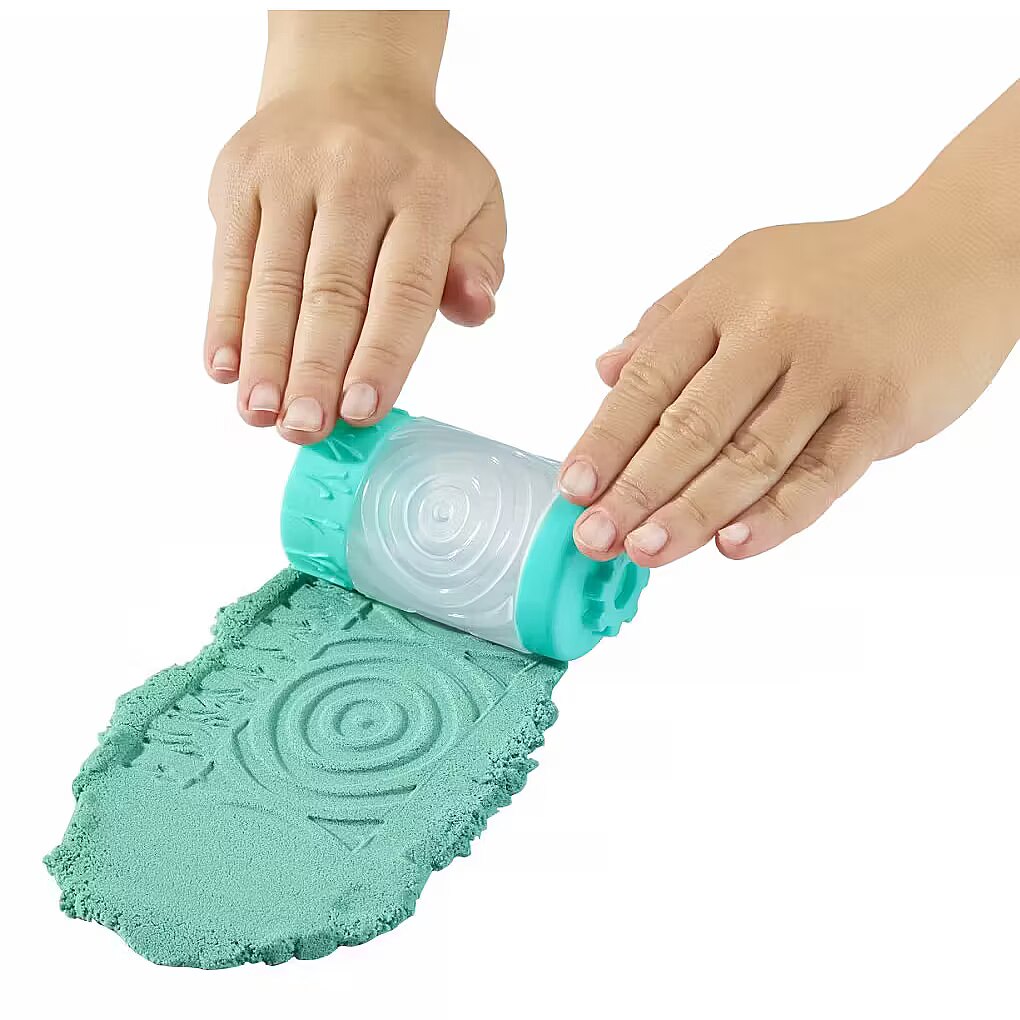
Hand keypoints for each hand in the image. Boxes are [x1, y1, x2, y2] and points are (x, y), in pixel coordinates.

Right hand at [204, 86, 503, 442]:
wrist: (348, 81)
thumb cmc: (418, 167)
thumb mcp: (476, 201)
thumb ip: (480, 261)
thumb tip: (475, 308)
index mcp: (425, 192)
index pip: (404, 288)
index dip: (382, 354)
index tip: (362, 411)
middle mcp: (356, 176)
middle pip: (333, 291)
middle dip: (316, 369)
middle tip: (305, 429)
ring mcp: (291, 172)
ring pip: (274, 279)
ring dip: (265, 355)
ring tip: (261, 415)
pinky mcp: (241, 177)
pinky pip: (230, 257)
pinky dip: (225, 318)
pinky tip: (223, 369)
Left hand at [559, 195, 1017, 564]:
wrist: (961, 248)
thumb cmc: (839, 269)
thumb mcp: (743, 270)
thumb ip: (671, 323)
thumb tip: (605, 373)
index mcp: (728, 295)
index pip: (650, 378)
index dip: (606, 438)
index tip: (575, 488)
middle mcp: (774, 329)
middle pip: (691, 426)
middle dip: (635, 489)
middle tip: (595, 538)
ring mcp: (832, 371)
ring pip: (751, 457)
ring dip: (692, 512)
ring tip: (646, 551)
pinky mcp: (884, 409)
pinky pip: (823, 475)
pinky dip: (776, 516)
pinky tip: (733, 545)